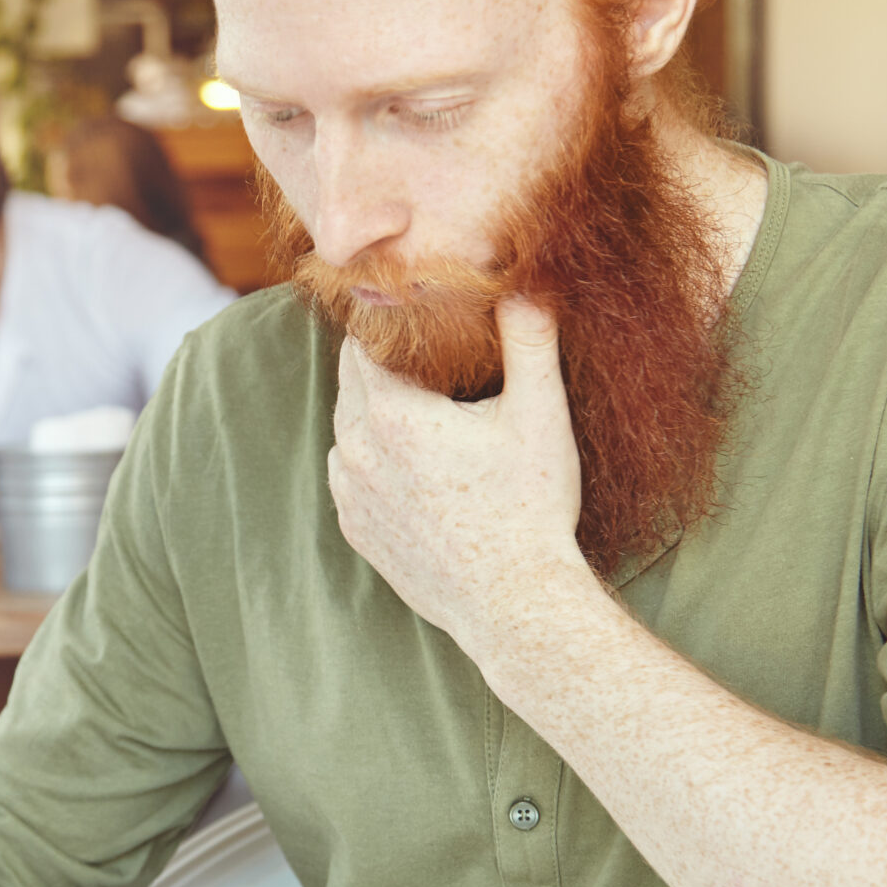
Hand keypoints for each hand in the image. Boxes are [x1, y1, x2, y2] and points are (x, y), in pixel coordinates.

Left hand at [326, 298, 591, 649]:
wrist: (515, 604)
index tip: (416, 319)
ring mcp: (351, 496)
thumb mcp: (541, 415)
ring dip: (373, 414)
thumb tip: (524, 282)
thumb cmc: (531, 509)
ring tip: (421, 410)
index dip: (389, 326)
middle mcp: (357, 452)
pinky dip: (371, 461)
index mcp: (393, 414)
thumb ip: (530, 339)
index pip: (365, 343)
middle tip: (424, 358)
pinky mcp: (356, 531)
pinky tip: (412, 463)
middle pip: (351, 383)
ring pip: (346, 430)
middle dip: (382, 365)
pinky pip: (349, 476)